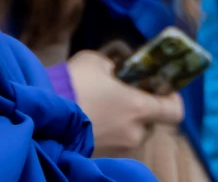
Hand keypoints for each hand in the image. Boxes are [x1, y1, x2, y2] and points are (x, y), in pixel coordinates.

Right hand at [65, 50, 184, 156]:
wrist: (42, 115)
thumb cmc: (72, 85)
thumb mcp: (96, 61)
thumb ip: (116, 63)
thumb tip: (120, 65)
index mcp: (139, 109)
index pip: (175, 111)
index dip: (172, 98)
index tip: (161, 88)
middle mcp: (134, 133)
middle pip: (152, 122)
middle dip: (143, 109)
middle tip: (126, 94)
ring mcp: (119, 148)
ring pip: (133, 133)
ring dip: (126, 121)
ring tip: (106, 106)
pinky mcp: (102, 155)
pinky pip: (116, 141)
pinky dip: (112, 131)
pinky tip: (94, 117)